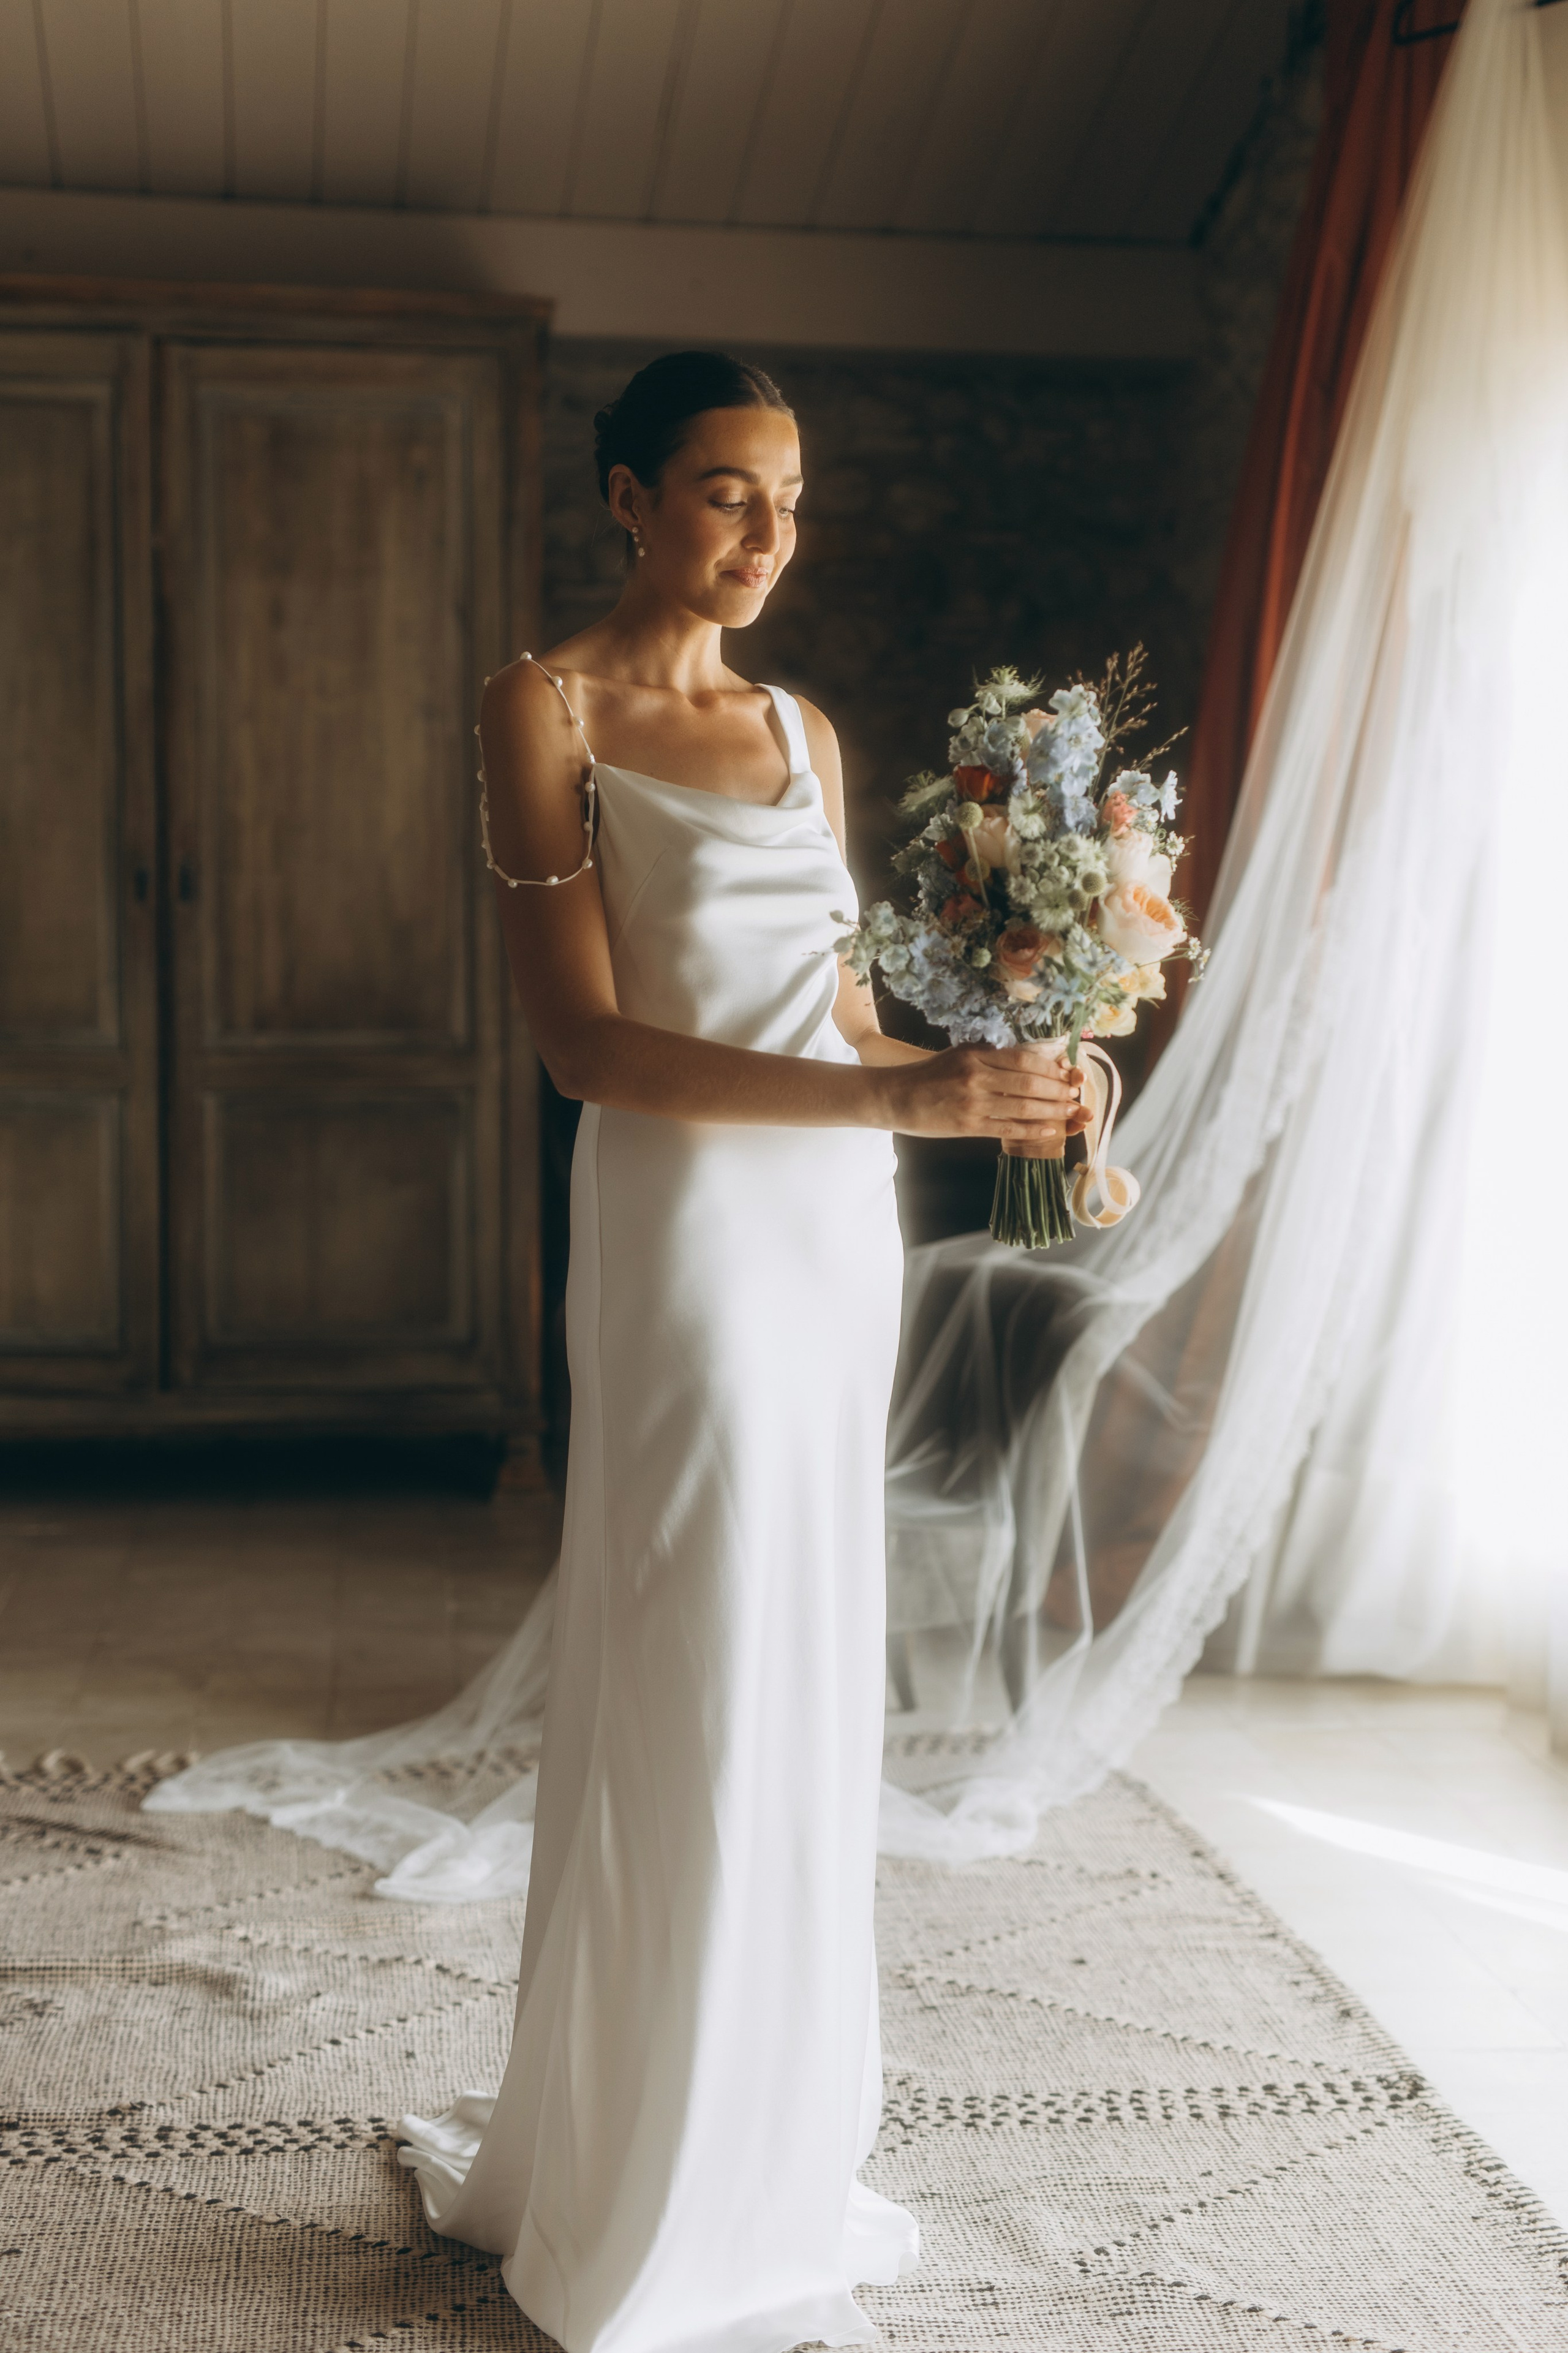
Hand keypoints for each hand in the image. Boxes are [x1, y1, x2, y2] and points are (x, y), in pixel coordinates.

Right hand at [876, 1044, 1086, 1157]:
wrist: (896, 1097)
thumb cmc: (930, 1075)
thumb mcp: (960, 1055)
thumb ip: (991, 1056)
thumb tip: (1030, 1059)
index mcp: (976, 1055)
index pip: (1023, 1058)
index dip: (1051, 1067)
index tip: (1067, 1072)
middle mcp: (976, 1076)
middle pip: (1029, 1083)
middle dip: (1058, 1090)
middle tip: (1075, 1094)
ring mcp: (973, 1103)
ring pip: (1023, 1107)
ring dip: (1052, 1111)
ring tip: (1071, 1112)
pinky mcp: (968, 1126)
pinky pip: (1007, 1128)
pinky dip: (1032, 1130)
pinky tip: (1049, 1131)